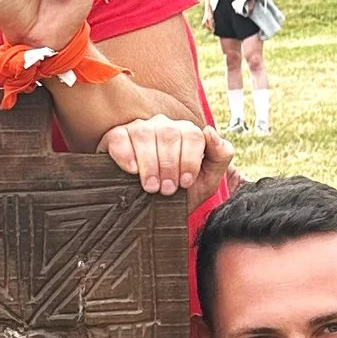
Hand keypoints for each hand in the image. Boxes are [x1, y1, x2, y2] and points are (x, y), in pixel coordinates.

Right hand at [98, 113, 212, 196]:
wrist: (155, 212)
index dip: (190, 161)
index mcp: (186, 132)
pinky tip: (132, 170)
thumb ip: (221, 155)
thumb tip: (210, 131)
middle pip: (168, 135)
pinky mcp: (116, 137)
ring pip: (144, 134)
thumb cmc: (181, 192)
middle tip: (166, 189)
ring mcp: (139, 129)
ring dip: (149, 164)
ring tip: (151, 186)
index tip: (185, 183)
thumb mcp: (208, 179)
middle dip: (169, 166)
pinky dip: (126, 155)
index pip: (192, 135)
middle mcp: (163, 125)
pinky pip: (120, 138)